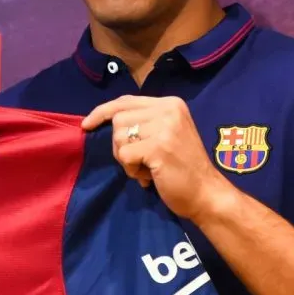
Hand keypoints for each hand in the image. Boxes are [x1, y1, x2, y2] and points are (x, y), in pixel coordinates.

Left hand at [81, 95, 230, 220]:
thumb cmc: (183, 168)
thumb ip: (143, 122)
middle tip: (139, 161)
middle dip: (120, 144)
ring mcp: (165, 127)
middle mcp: (168, 109)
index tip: (86, 125)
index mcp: (170, 103)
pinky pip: (124, 155)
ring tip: (147, 169)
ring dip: (126, 159)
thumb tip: (103, 118)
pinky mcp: (159, 147)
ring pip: (119, 137)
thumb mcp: (165, 134)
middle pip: (118, 119)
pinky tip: (149, 177)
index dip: (102, 112)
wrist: (207, 193)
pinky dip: (131, 170)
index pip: (125, 101)